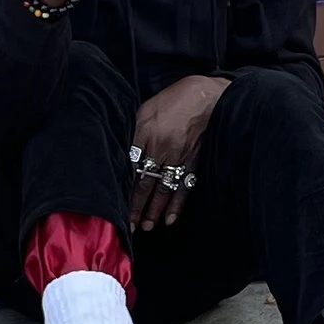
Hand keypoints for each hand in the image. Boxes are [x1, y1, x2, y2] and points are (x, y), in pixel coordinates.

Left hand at [130, 74, 225, 230]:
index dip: (122, 187)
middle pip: (144, 183)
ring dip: (153, 210)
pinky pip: (184, 187)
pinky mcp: (195, 161)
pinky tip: (169, 219)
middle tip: (128, 225)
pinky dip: (177, 205)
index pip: (130, 166)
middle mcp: (161, 147)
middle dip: (135, 206)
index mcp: (145, 131)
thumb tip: (123, 153)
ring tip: (145, 227)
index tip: (114, 204)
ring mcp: (179, 156)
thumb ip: (134, 132)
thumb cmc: (175, 99)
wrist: (210, 96)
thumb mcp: (146, 109)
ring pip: (163, 189)